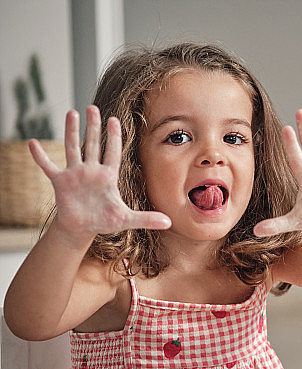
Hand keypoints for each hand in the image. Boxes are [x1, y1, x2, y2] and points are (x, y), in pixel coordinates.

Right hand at [29, 105, 170, 245]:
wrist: (82, 229)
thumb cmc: (104, 221)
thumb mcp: (126, 219)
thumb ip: (146, 218)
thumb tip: (168, 222)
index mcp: (108, 176)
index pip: (113, 152)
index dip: (114, 137)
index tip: (115, 119)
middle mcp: (91, 171)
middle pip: (92, 144)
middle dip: (93, 126)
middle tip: (93, 107)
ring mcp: (75, 174)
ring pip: (72, 148)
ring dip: (71, 132)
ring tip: (71, 112)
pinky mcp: (60, 182)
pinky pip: (48, 166)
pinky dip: (40, 156)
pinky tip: (33, 143)